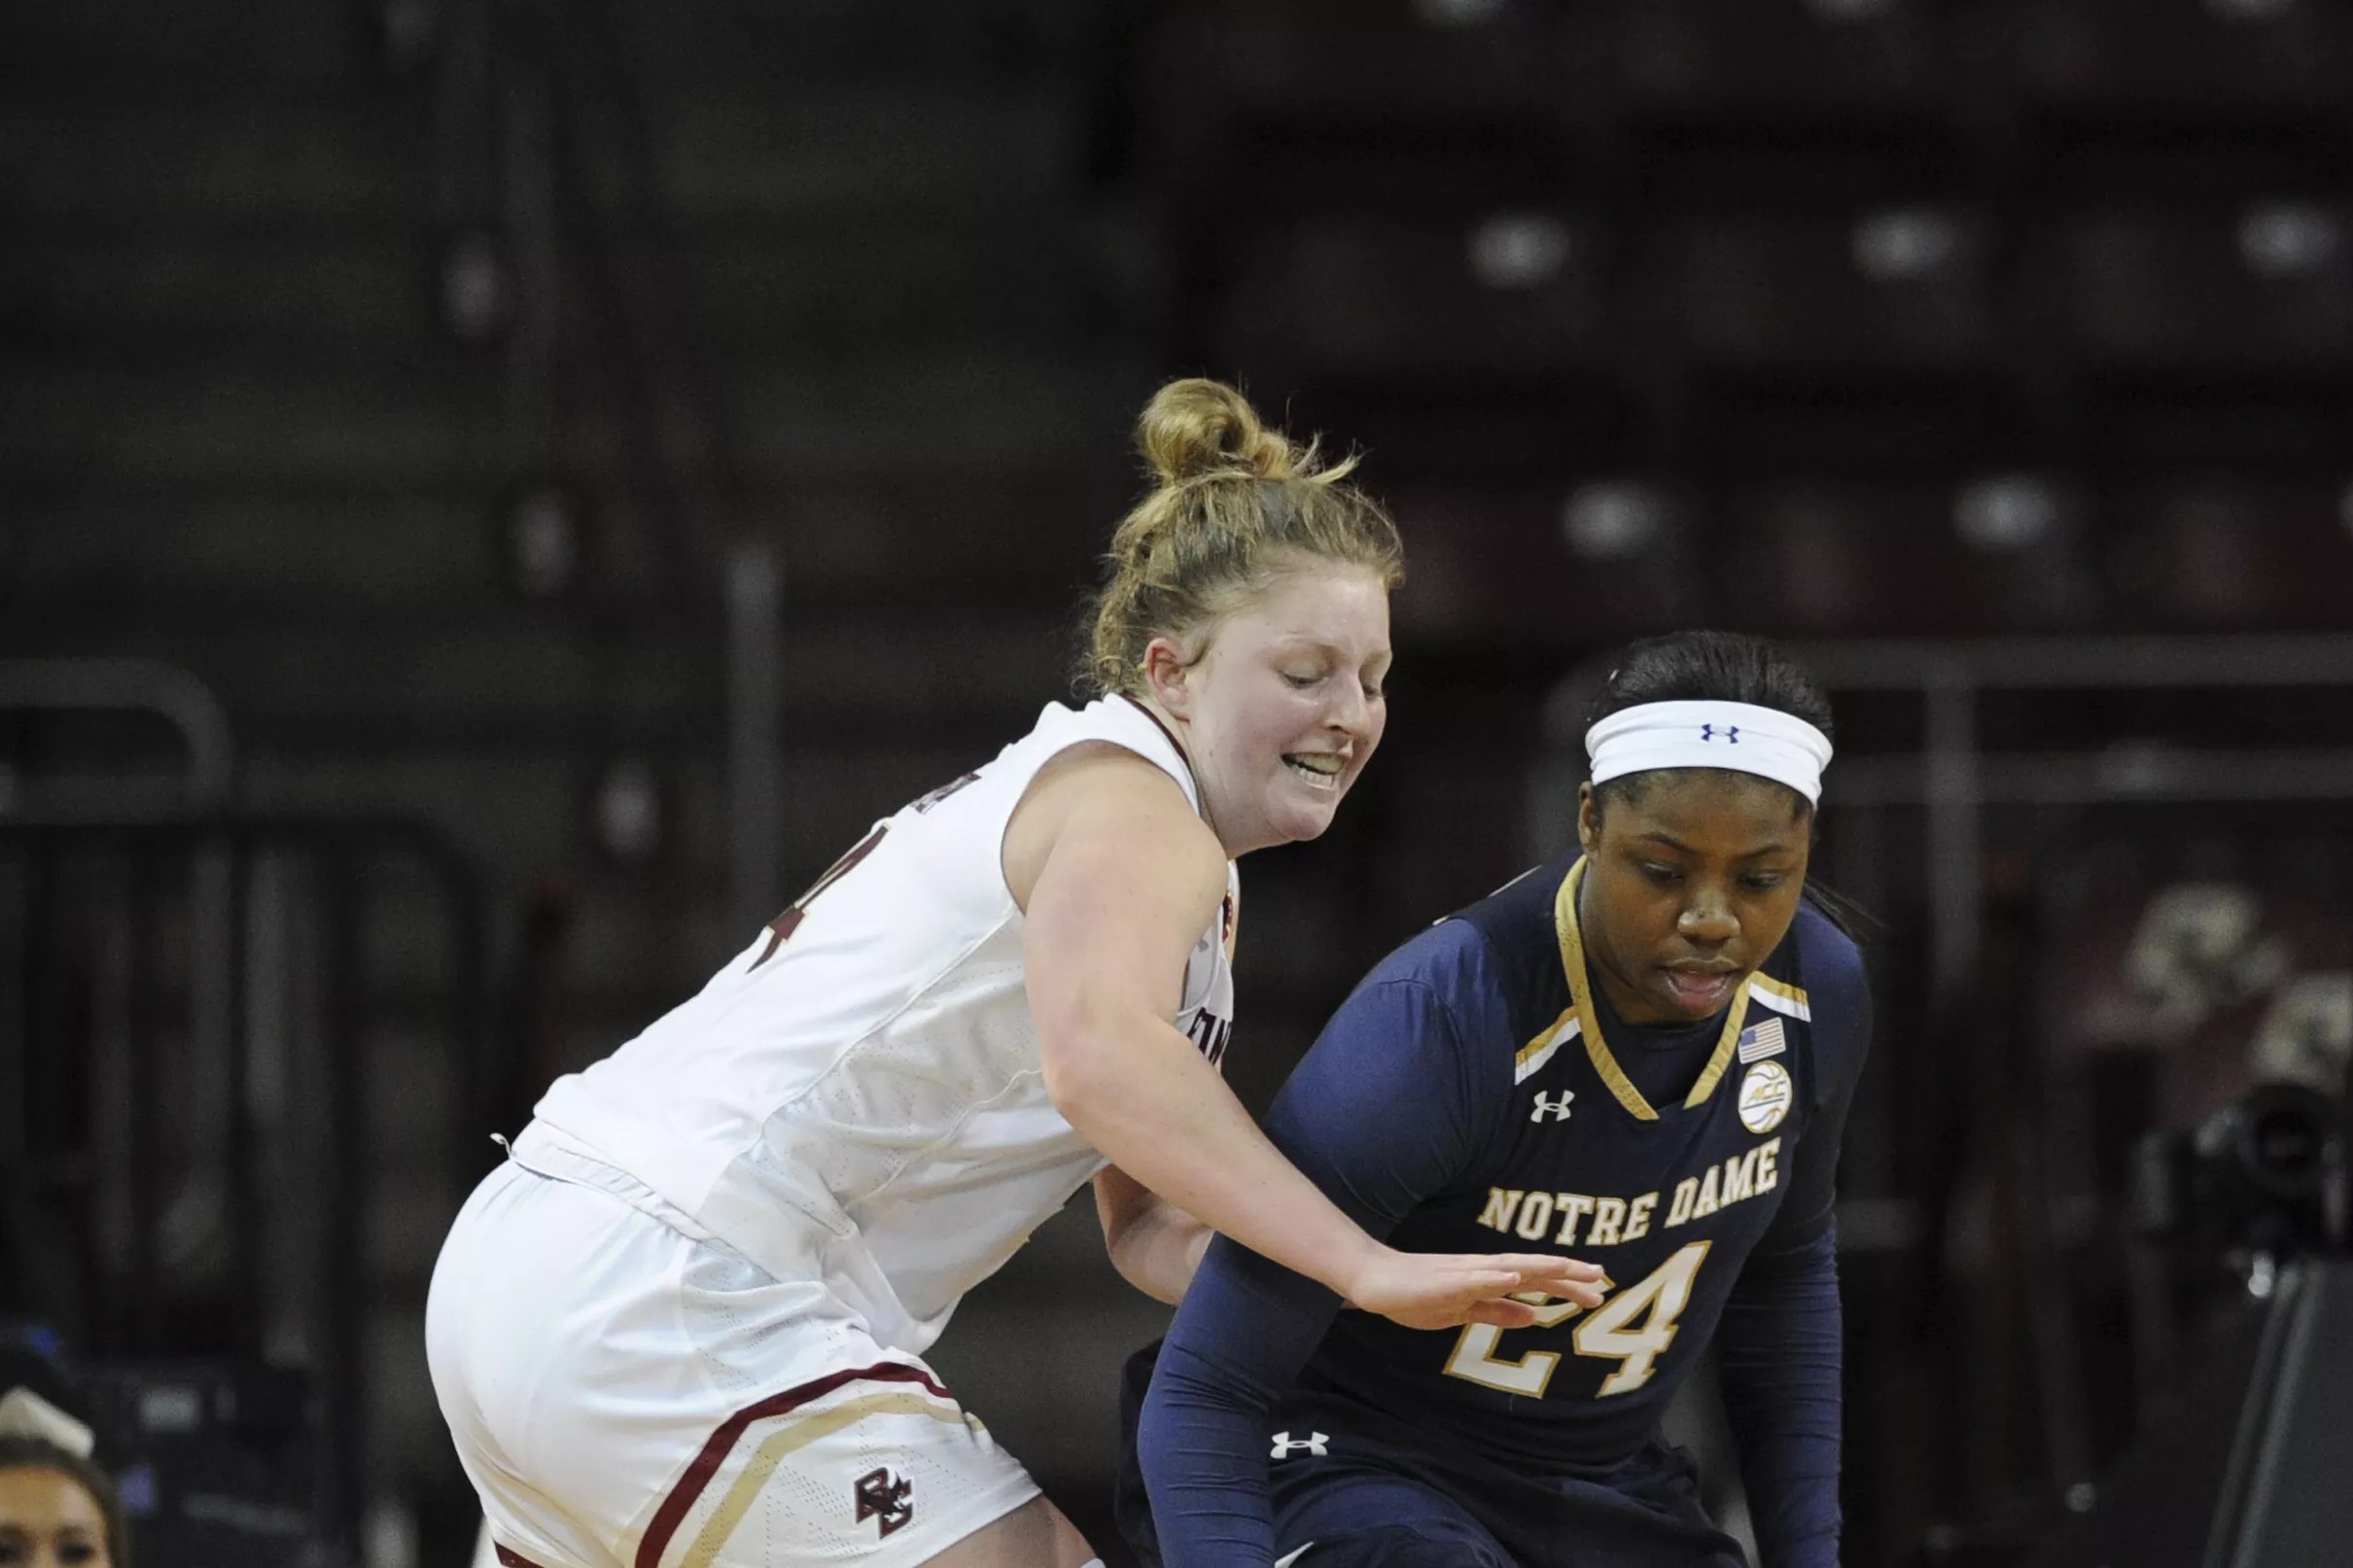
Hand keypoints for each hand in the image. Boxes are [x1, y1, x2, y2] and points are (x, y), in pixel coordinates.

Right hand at [1341, 1246, 1606, 1330]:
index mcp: (1488, 1280)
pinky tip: (1513, 1276)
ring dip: (1539, 1267)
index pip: (1535, 1281)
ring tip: (1569, 1267)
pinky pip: (1472, 1279)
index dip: (1566, 1284)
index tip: (1598, 1291)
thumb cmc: (1416, 1294)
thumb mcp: (1463, 1310)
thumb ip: (1496, 1312)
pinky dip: (1494, 1276)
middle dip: (1566, 1274)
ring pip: (1509, 1267)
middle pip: (1531, 1270)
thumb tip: (1532, 1317)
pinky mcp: (1442, 1281)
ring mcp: (1463, 1273)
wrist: (1374, 1280)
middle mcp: (1481, 1270)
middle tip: (1602, 1279)